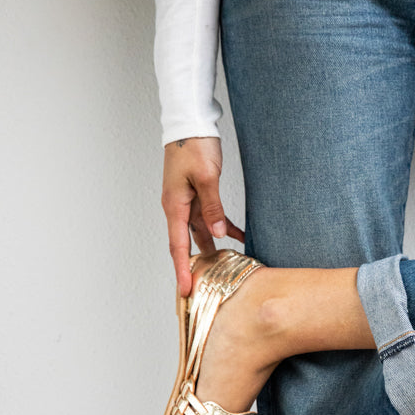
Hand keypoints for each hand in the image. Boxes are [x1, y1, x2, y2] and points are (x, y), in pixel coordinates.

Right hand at [161, 136, 244, 296]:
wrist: (190, 124)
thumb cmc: (193, 146)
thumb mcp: (206, 177)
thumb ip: (212, 207)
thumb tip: (217, 234)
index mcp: (175, 206)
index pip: (178, 246)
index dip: (182, 270)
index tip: (185, 290)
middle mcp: (178, 208)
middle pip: (186, 244)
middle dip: (194, 267)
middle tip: (203, 289)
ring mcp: (188, 202)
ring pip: (200, 233)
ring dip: (212, 250)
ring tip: (225, 269)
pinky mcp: (198, 195)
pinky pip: (211, 218)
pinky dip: (224, 228)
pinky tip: (240, 238)